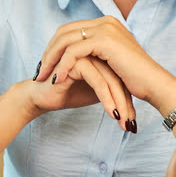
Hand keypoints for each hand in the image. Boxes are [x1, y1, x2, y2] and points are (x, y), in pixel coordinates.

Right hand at [13, 55, 135, 131]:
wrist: (42, 97)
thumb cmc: (67, 93)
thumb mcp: (96, 92)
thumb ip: (112, 88)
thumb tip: (133, 98)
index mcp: (99, 54)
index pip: (120, 76)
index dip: (128, 99)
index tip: (132, 121)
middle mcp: (93, 52)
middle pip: (118, 77)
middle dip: (126, 103)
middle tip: (131, 124)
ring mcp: (84, 54)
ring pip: (110, 79)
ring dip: (119, 103)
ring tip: (124, 122)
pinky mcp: (76, 62)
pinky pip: (98, 81)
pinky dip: (107, 99)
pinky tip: (111, 114)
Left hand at [34, 16, 175, 115]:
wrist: (155, 84)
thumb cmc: (135, 79)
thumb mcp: (111, 61)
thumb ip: (96, 53)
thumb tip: (75, 57)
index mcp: (106, 23)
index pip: (70, 30)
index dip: (54, 47)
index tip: (45, 65)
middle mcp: (105, 21)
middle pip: (64, 32)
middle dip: (48, 52)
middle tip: (38, 72)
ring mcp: (105, 28)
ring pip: (65, 41)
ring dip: (51, 60)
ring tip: (43, 77)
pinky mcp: (104, 40)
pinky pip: (74, 52)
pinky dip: (63, 65)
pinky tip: (58, 79)